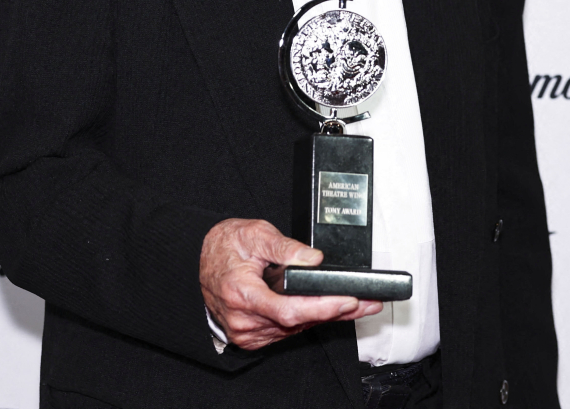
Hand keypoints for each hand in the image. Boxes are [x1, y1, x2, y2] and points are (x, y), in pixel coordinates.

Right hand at [200, 218, 382, 350]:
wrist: (201, 261)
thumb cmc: (224, 246)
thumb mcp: (254, 233)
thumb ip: (284, 247)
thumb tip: (313, 259)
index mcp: (241, 293)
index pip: (288, 309)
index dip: (321, 307)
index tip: (347, 300)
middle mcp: (243, 319)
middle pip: (298, 321)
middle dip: (335, 311)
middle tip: (368, 303)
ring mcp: (247, 331)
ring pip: (295, 328)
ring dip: (326, 316)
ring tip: (356, 304)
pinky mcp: (252, 336)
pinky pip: (286, 330)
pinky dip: (308, 319)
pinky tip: (329, 309)